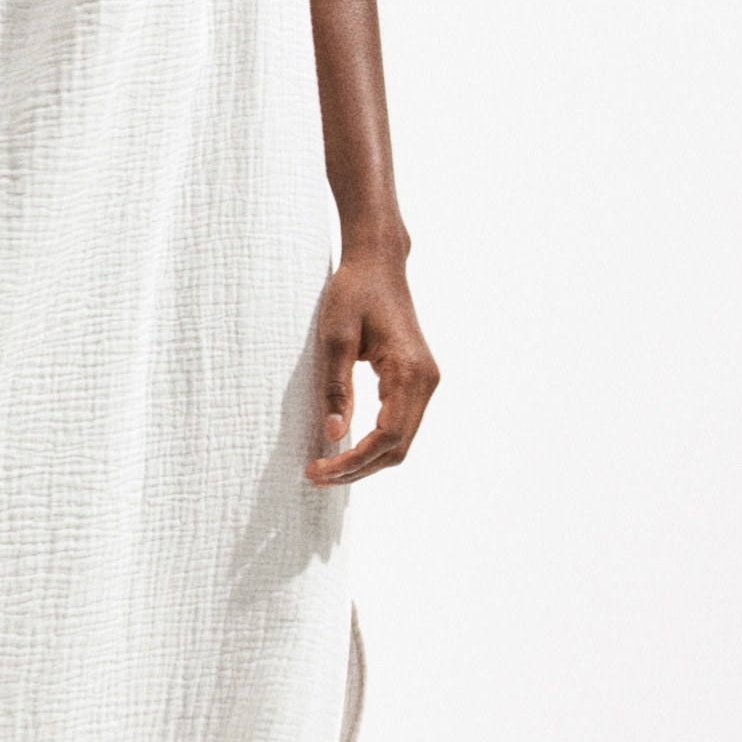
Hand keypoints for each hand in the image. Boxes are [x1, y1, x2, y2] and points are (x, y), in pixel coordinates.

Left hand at [306, 249, 437, 485]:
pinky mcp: (414, 380)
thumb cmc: (353, 293)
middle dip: (358, 469)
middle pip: (398, 447)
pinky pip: (398, 424)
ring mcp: (424, 382)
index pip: (387, 436)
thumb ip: (337, 387)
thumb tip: (334, 435)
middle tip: (316, 476)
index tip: (318, 470)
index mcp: (410, 372)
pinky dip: (373, 444)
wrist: (377, 264)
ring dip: (365, 460)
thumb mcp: (335, 338)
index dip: (353, 461)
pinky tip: (345, 449)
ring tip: (326, 469)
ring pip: (400, 440)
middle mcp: (426, 381)